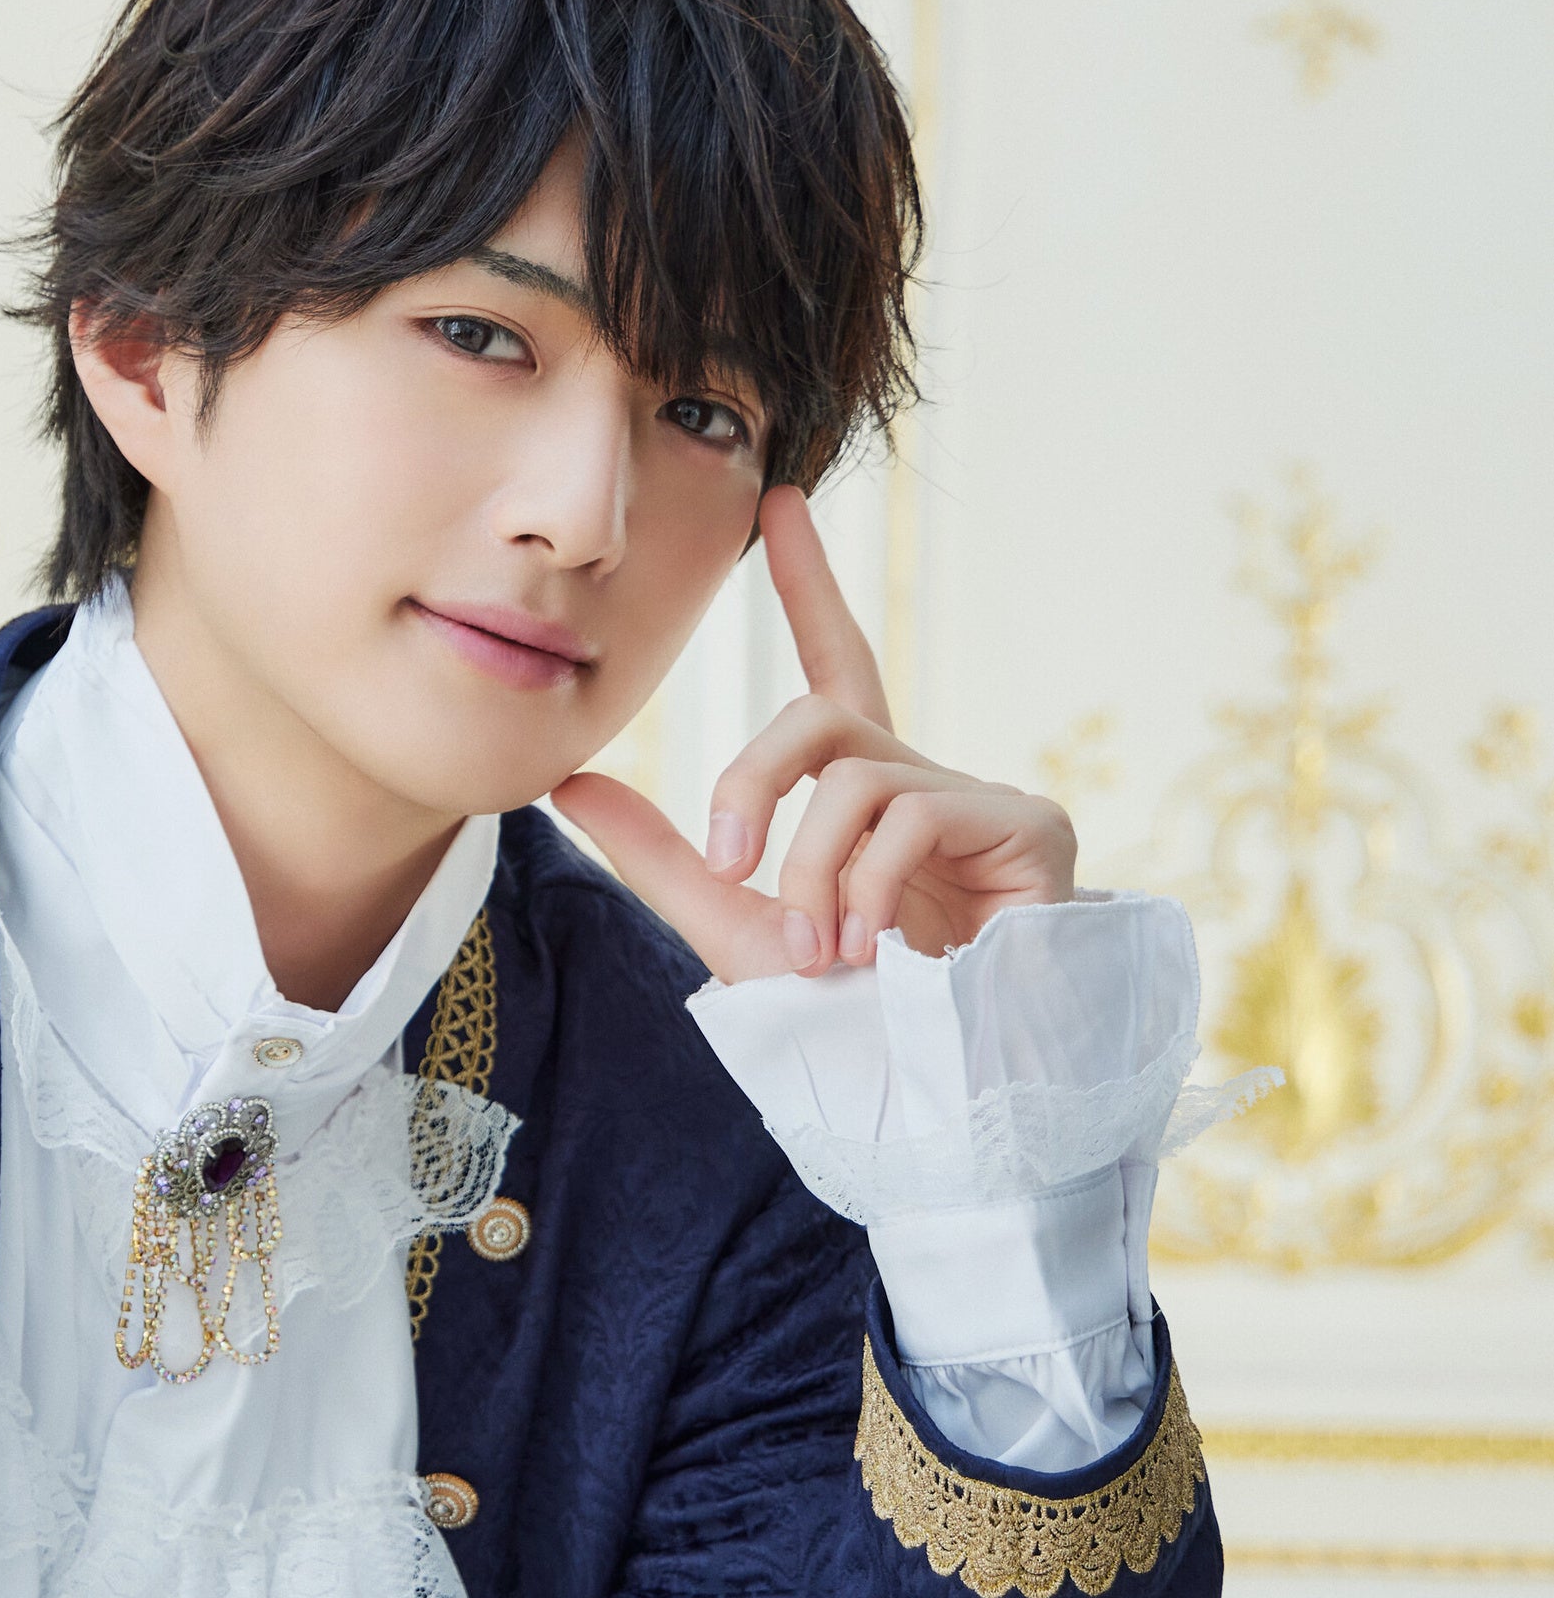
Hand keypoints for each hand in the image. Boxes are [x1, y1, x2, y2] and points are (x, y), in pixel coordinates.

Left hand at [550, 486, 1076, 982]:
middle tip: (730, 864)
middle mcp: (923, 780)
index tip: (779, 501)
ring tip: (822, 947)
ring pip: (853, 773)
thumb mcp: (733, 922)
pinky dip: (867, 884)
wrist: (930, 1097)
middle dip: (751, 780)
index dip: (808, 583)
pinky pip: (912, 810)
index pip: (833, 665)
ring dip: (811, 868)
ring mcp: (983, 800)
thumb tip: (566, 778)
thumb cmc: (847, 1022)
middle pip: (815, 714)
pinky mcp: (1032, 829)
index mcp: (861, 796)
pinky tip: (874, 949)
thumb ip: (660, 851)